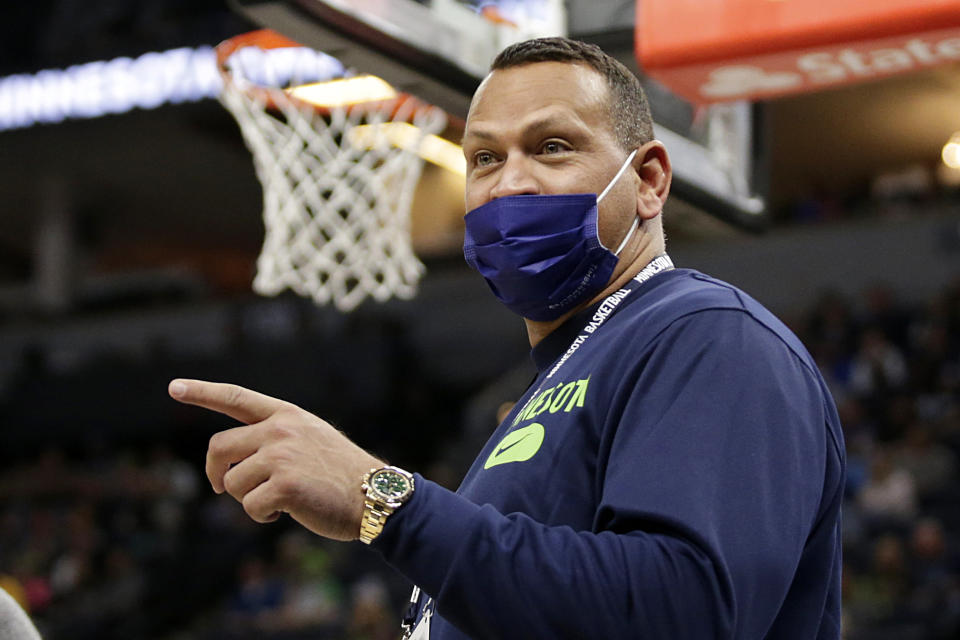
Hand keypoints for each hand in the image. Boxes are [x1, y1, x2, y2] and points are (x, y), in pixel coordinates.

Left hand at [168, 379, 383, 540]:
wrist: (373, 494)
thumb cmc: (341, 474)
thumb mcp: (311, 440)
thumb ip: (275, 439)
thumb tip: (234, 464)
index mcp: (286, 415)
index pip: (236, 398)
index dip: (202, 392)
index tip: (174, 387)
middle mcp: (280, 429)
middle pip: (219, 448)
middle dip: (216, 473)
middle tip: (221, 487)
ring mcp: (281, 455)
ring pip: (232, 483)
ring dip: (248, 500)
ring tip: (280, 501)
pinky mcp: (284, 484)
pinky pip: (249, 506)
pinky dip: (262, 516)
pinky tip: (286, 512)